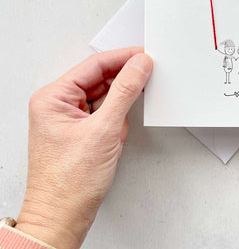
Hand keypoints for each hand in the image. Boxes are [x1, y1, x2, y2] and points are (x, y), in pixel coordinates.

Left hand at [16, 47, 152, 248]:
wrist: (62, 218)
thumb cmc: (69, 183)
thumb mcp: (104, 129)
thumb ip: (125, 91)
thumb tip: (139, 65)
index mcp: (53, 97)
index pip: (94, 65)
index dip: (123, 57)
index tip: (145, 55)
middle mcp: (59, 104)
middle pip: (100, 78)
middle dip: (125, 80)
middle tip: (150, 74)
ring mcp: (70, 117)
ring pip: (105, 95)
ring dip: (121, 101)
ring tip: (132, 110)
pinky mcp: (81, 130)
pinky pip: (104, 111)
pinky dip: (117, 116)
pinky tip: (122, 125)